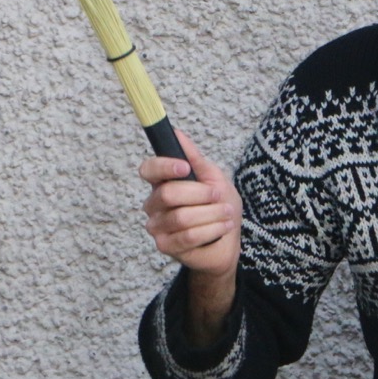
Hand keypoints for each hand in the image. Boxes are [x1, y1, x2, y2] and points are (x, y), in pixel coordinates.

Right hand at [140, 128, 241, 279]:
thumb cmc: (219, 205)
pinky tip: (223, 226)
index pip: (148, 169)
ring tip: (226, 213)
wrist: (229, 239)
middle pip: (168, 193)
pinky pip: (188, 236)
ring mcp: (157, 226)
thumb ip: (194, 158)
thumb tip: (177, 133)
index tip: (186, 168)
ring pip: (182, 217)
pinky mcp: (165, 245)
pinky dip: (213, 229)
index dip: (165, 166)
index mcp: (162, 182)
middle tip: (218, 195)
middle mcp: (154, 203)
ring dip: (212, 213)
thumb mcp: (214, 177)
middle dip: (201, 194)